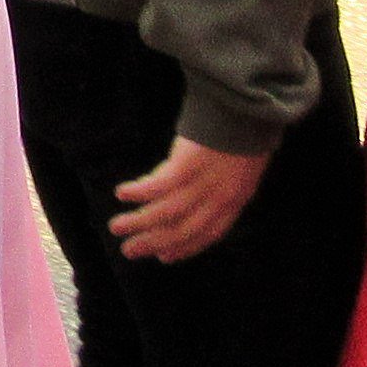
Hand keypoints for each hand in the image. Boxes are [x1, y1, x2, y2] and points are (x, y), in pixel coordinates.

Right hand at [112, 135, 268, 262]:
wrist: (249, 110)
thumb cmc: (247, 132)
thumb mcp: (244, 168)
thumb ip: (225, 186)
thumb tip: (201, 198)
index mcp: (235, 200)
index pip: (207, 234)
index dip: (184, 248)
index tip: (164, 256)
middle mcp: (217, 199)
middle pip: (182, 230)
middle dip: (154, 243)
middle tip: (130, 251)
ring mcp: (201, 185)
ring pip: (165, 213)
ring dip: (138, 223)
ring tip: (117, 227)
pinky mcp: (185, 166)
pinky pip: (157, 186)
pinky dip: (138, 192)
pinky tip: (121, 193)